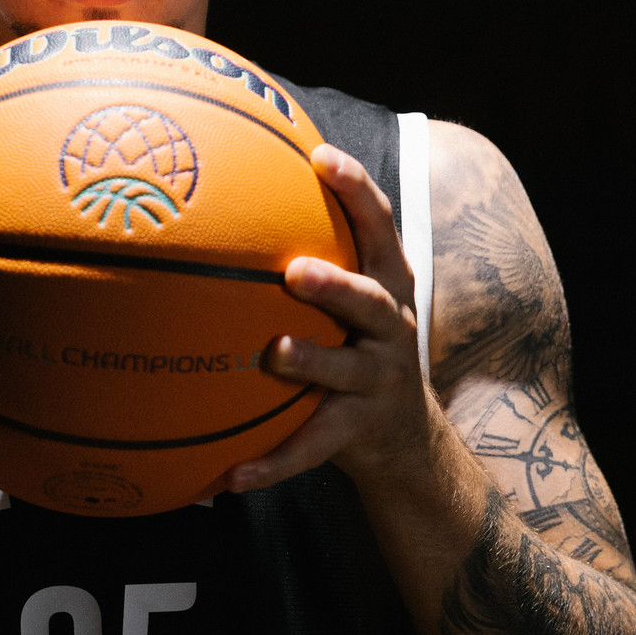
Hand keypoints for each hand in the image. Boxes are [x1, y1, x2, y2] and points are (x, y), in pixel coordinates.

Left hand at [224, 146, 430, 492]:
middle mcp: (391, 327)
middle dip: (337, 284)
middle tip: (296, 271)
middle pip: (372, 300)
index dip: (356, 189)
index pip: (379, 226)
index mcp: (387, 282)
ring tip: (275, 353)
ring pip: (346, 371)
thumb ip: (316, 244)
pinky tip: (230, 477)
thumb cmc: (357, 339)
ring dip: (312, 361)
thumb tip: (233, 187)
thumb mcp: (355, 291)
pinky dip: (272, 463)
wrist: (405, 435)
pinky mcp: (357, 430)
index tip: (321, 156)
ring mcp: (377, 380)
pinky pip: (311, 447)